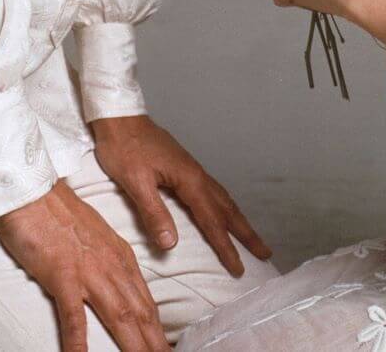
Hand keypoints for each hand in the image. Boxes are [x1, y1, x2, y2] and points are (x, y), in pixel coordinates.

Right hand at [0, 179, 168, 351]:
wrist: (32, 190)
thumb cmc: (57, 213)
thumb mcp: (94, 237)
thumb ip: (108, 262)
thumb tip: (116, 289)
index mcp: (120, 256)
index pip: (146, 302)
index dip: (158, 330)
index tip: (167, 349)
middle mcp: (111, 264)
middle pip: (140, 313)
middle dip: (155, 343)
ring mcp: (88, 270)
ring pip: (119, 316)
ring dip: (133, 346)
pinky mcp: (61, 274)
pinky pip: (73, 315)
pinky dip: (79, 342)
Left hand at [91, 115, 271, 276]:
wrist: (120, 118)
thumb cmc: (124, 149)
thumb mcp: (135, 183)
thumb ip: (154, 213)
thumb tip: (172, 244)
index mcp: (188, 180)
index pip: (212, 220)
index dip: (225, 246)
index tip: (239, 268)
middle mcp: (196, 175)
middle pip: (228, 209)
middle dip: (246, 233)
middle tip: (265, 253)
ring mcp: (192, 170)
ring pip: (223, 199)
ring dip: (239, 219)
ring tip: (251, 236)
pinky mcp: (185, 167)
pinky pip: (214, 191)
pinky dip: (226, 206)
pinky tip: (223, 210)